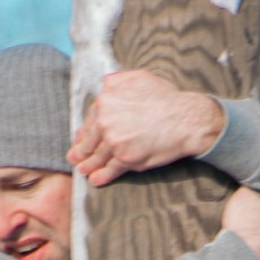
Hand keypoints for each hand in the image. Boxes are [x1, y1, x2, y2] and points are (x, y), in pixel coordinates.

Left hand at [68, 69, 225, 186]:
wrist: (185, 119)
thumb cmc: (166, 98)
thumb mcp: (139, 78)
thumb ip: (117, 80)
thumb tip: (105, 83)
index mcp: (106, 100)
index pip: (90, 119)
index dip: (84, 132)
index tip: (80, 139)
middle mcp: (105, 119)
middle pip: (89, 140)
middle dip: (80, 151)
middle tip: (74, 158)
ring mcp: (114, 141)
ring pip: (97, 156)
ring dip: (88, 166)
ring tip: (83, 171)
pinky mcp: (125, 158)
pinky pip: (110, 169)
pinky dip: (102, 176)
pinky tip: (95, 181)